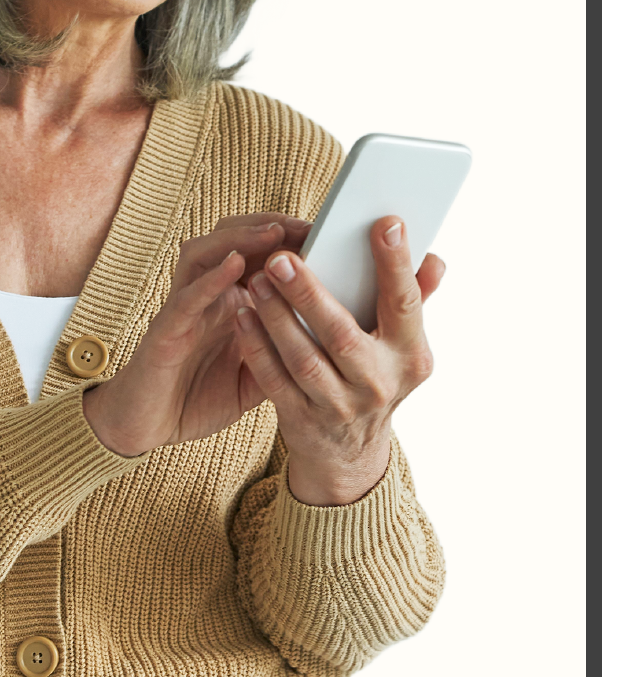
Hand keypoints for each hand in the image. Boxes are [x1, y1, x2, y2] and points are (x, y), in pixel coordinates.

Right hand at [82, 213, 310, 455]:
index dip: (287, 240)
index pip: (256, 255)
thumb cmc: (197, 399)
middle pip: (230, 240)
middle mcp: (204, 296)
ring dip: (238, 239)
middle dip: (267, 226)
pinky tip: (234, 265)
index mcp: (227, 302)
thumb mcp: (254, 379)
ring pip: (203, 254)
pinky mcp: (164, 331)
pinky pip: (186, 297)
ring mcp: (182, 309)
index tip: (323, 234)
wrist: (148, 429)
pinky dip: (210, 278)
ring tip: (273, 233)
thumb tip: (324, 345)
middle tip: (305, 225)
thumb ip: (281, 357)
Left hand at [234, 217, 444, 505]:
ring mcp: (339, 405)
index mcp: (410, 356)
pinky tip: (242, 316)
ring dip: (275, 318)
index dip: (396, 265)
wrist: (350, 452)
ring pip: (302, 358)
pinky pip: (274, 379)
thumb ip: (414, 299)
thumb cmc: (376, 376)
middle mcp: (378, 382)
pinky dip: (256, 347)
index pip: (405, 303)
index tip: (384, 223)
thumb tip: (435, 258)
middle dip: (309, 294)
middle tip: (281, 257)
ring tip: (255, 280)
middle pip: (341, 334)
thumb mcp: (403, 347)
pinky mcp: (302, 419)